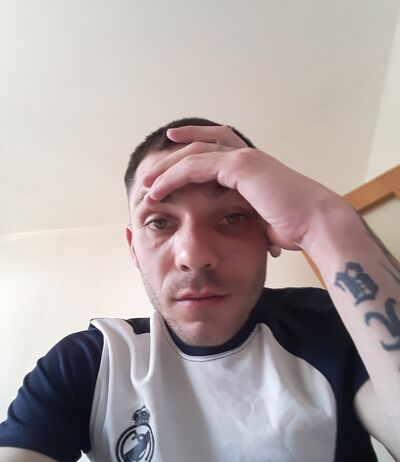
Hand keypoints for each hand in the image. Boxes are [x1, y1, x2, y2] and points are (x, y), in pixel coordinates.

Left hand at [141, 125, 346, 251]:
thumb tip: (251, 229)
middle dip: (172, 157)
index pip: (219, 146)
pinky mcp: (239, 167)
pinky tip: (158, 189)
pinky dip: (174, 177)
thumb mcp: (264, 219)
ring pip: (194, 154)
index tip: (173, 149)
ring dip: (166, 168)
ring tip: (146, 183)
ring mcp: (243, 158)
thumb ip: (249, 215)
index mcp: (253, 167)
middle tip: (149, 172)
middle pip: (200, 146)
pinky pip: (196, 167)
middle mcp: (247, 156)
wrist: (315, 223)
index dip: (195, 145)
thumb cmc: (295, 226)